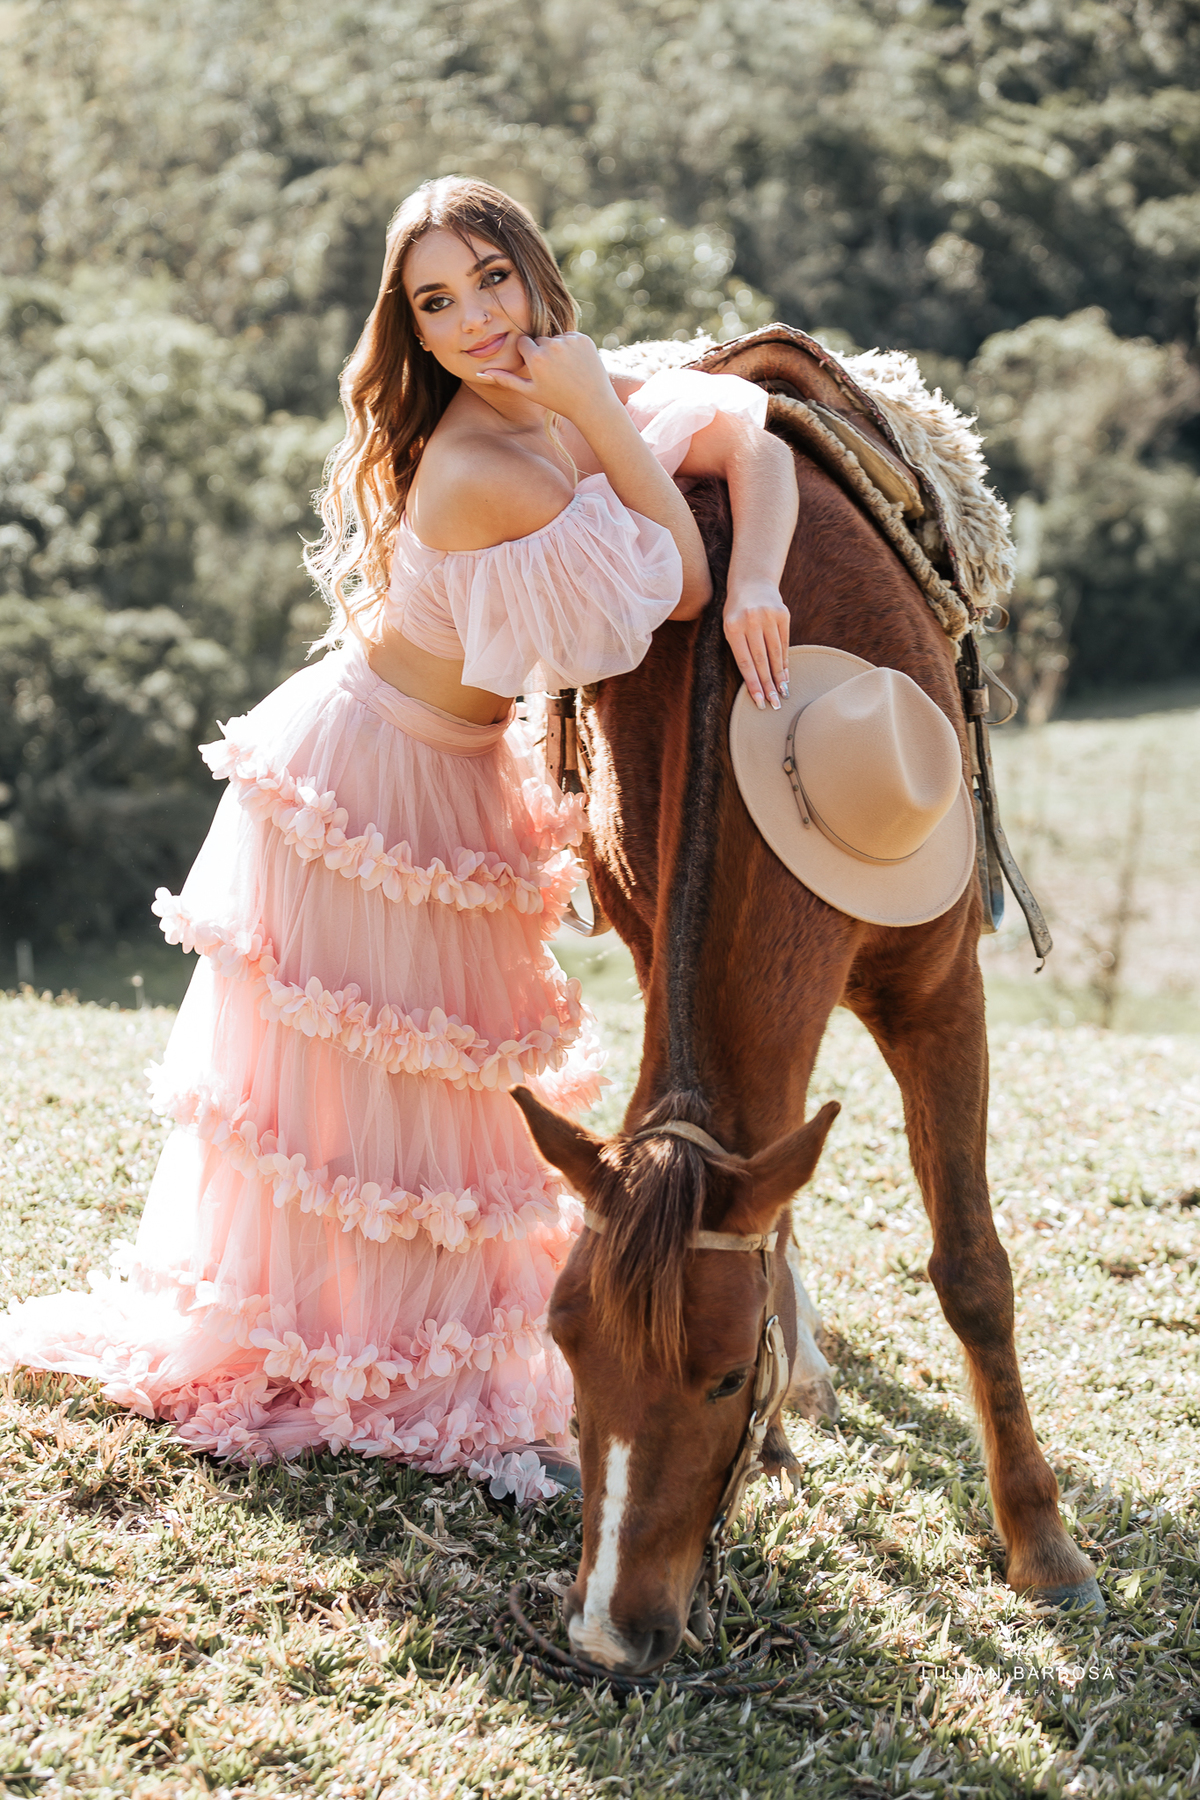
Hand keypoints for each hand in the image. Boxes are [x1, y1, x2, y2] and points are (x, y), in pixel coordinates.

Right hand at [477, 332, 617, 422]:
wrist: (592, 403)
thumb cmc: (558, 400)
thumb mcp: (530, 391)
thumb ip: (506, 379)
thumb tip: (482, 373)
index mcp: (536, 358)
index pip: (523, 342)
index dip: (529, 355)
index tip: (538, 369)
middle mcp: (552, 345)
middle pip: (540, 340)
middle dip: (544, 352)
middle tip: (555, 373)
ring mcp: (569, 341)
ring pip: (556, 338)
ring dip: (559, 349)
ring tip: (567, 370)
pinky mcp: (583, 338)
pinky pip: (571, 336)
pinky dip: (573, 347)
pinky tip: (577, 364)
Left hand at [723, 580, 790, 709]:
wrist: (752, 581)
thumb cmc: (737, 611)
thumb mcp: (729, 626)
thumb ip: (739, 650)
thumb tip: (754, 680)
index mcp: (732, 626)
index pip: (744, 662)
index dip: (753, 684)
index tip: (759, 701)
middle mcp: (751, 620)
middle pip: (761, 660)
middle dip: (768, 685)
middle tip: (774, 704)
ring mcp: (768, 616)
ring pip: (775, 653)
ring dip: (779, 676)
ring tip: (783, 693)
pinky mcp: (783, 614)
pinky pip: (784, 643)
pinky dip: (784, 661)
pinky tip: (785, 675)